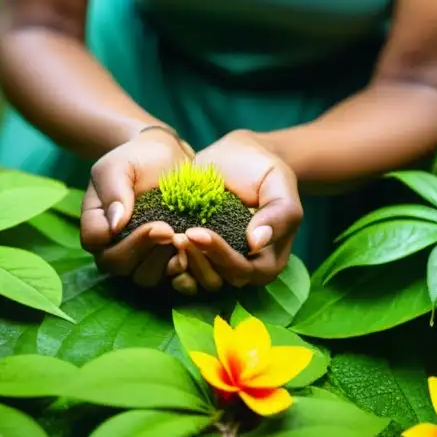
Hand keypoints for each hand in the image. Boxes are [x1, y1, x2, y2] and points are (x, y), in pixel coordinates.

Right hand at [81, 127, 190, 286]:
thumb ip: (113, 190)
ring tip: (182, 240)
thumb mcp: (119, 165)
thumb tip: (114, 226)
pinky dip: (180, 269)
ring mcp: (139, 256)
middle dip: (144, 249)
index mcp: (96, 221)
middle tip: (170, 230)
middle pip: (117, 265)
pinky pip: (167, 278)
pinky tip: (193, 252)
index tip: (155, 224)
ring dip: (163, 263)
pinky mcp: (163, 260)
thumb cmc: (137, 158)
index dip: (121, 239)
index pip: (95, 242)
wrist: (167, 157)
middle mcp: (113, 244)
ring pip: (142, 277)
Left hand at [171, 129, 301, 290]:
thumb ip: (278, 214)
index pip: (244, 271)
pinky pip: (182, 272)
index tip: (197, 232)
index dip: (220, 256)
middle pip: (219, 280)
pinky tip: (157, 246)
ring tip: (168, 237)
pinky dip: (169, 263)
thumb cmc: (265, 171)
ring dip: (182, 263)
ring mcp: (218, 264)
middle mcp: (244, 269)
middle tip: (177, 235)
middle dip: (197, 260)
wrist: (240, 156)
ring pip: (197, 280)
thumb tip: (257, 243)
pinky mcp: (197, 255)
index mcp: (269, 260)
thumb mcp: (279, 185)